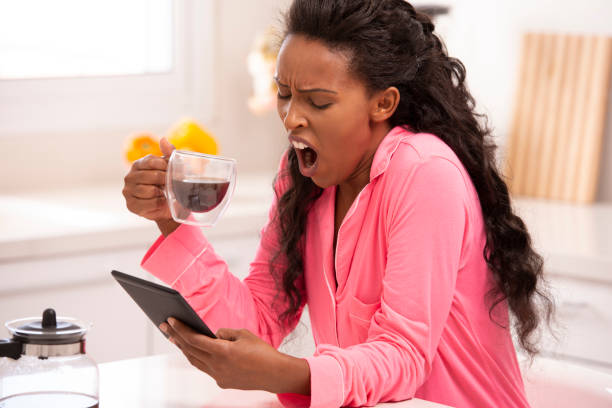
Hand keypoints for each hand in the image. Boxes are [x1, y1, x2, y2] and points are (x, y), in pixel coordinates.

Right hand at [123, 138, 179, 234]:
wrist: (167, 206)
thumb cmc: (167, 185)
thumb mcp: (170, 167)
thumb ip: (168, 153)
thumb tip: (163, 139)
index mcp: (138, 164)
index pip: (150, 161)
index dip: (164, 167)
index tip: (170, 172)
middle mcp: (129, 176)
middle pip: (151, 176)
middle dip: (165, 181)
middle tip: (169, 184)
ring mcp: (128, 191)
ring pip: (149, 190)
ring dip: (161, 193)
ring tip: (163, 193)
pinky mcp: (131, 205)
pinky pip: (148, 203)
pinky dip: (158, 203)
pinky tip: (160, 202)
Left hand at [160, 318, 310, 394]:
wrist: (275, 374)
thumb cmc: (262, 352)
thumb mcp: (244, 334)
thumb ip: (225, 333)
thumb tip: (213, 335)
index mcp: (222, 351)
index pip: (194, 339)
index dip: (180, 329)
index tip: (170, 319)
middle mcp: (217, 366)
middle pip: (190, 350)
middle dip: (176, 337)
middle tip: (165, 326)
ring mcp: (218, 376)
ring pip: (195, 361)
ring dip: (184, 349)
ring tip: (175, 338)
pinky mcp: (222, 382)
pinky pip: (206, 368)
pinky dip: (198, 358)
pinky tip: (194, 351)